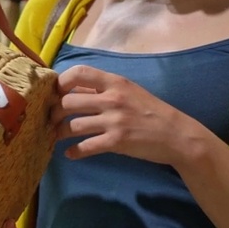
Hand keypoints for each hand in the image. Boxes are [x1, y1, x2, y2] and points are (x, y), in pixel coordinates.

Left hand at [52, 65, 201, 165]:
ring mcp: (114, 121)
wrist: (176, 135)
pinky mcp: (116, 142)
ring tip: (56, 136)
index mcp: (115, 82)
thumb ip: (104, 89)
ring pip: (74, 125)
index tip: (55, 92)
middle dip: (55, 112)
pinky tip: (70, 154)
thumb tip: (74, 89)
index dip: (61, 82)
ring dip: (60, 133)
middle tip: (52, 119)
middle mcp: (112, 99)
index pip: (79, 72)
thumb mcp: (129, 91)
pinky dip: (74, 152)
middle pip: (69, 101)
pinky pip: (86, 146)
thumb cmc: (151, 111)